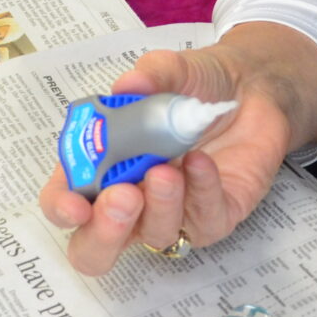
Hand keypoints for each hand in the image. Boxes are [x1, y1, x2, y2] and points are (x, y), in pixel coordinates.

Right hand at [39, 25, 316, 276]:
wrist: (254, 88)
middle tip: (122, 198)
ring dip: (159, 205)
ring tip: (167, 170)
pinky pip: (204, 221)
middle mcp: (130, 200)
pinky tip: (200, 162)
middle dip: (104, 232)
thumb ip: (151, 75)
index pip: (66, 201)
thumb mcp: (172, 70)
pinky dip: (200, 192)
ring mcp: (172, 214)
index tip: (74, 203)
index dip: (62, 208)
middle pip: (96, 247)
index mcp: (100, 167)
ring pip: (154, 235)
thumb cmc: (197, 85)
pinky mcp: (214, 218)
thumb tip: (130, 83)